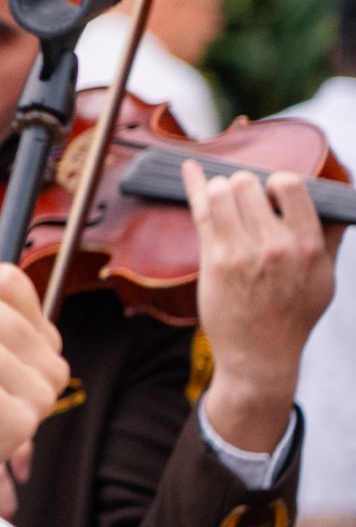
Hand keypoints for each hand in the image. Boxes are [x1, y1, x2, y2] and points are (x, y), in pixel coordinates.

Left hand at [189, 160, 335, 454]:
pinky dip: (194, 187)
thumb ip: (329, 239)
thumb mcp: (324, 279)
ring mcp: (242, 253)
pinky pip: (201, 212)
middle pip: (247, 183)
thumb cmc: (293, 316)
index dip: (276, 183)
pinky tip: (189, 170)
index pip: (291, 185)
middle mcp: (276, 246)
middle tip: (243, 204)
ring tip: (225, 204)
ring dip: (219, 191)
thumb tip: (336, 205)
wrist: (260, 356)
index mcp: (308, 246)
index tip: (271, 195)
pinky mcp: (214, 261)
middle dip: (242, 187)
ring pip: (220, 192)